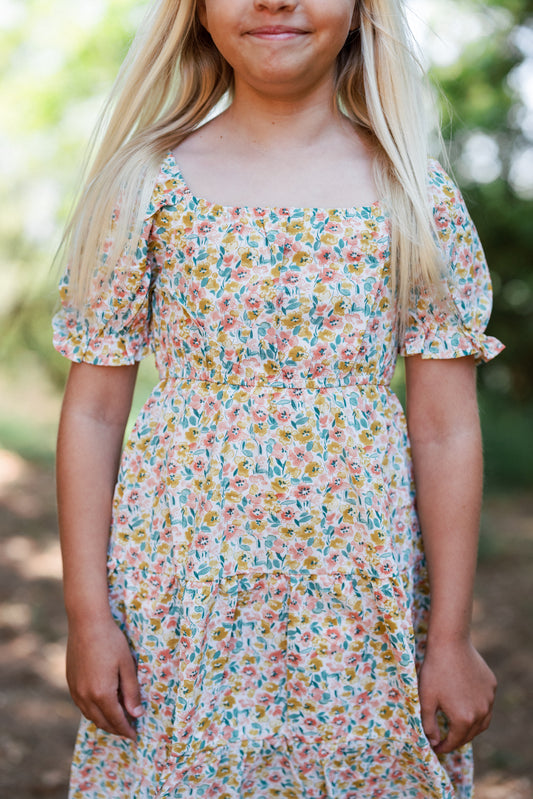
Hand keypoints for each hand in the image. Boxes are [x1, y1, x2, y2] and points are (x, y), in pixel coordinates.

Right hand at [66, 616, 143, 740]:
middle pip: (102, 722)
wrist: (86, 623)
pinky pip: (82, 705)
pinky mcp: (70, 682)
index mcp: (102, 694)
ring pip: (90, 715)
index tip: (135, 737)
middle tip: (128, 730)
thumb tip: (136, 714)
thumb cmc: (111, 641)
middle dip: (116, 729)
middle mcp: (85, 696)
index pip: (116, 720)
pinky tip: (101, 706)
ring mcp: (75, 690)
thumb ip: (131, 692)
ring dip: (103, 721)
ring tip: (116, 720)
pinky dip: (93, 711)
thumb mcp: (127, 665)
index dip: (127, 730)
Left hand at [418, 637, 496, 753]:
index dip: (444, 747)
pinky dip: (478, 708)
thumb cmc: (435, 671)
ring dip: (471, 727)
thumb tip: (434, 742)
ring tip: (458, 726)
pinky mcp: (491, 685)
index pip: (454, 742)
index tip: (435, 748)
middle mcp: (481, 712)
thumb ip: (429, 725)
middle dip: (457, 739)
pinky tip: (467, 703)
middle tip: (446, 739)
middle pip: (470, 734)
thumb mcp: (426, 700)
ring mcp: (489, 699)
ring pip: (482, 721)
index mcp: (464, 719)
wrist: (450, 644)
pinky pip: (486, 703)